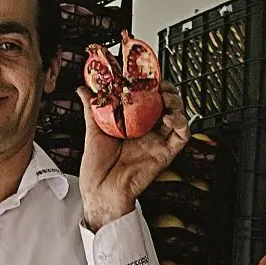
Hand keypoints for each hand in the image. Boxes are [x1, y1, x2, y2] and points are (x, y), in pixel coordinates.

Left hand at [77, 80, 189, 230]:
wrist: (100, 190)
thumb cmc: (96, 166)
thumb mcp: (93, 130)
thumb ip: (92, 107)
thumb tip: (84, 89)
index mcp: (133, 124)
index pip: (148, 99)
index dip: (151, 85)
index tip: (145, 74)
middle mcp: (148, 131)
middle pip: (167, 104)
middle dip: (166, 89)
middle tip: (157, 84)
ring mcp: (157, 141)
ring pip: (178, 115)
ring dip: (176, 102)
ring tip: (165, 97)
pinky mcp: (165, 153)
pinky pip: (182, 136)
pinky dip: (181, 123)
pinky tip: (169, 116)